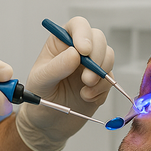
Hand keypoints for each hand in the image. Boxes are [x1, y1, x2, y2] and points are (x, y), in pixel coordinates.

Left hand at [16, 17, 114, 150]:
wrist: (48, 124)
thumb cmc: (40, 97)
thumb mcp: (41, 81)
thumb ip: (56, 67)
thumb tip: (75, 54)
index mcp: (61, 42)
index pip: (78, 26)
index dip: (84, 34)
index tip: (83, 51)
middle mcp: (78, 50)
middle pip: (98, 39)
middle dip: (97, 57)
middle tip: (86, 78)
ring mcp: (92, 65)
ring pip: (109, 56)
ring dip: (101, 73)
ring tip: (85, 90)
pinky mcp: (101, 81)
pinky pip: (111, 79)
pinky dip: (102, 89)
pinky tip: (86, 97)